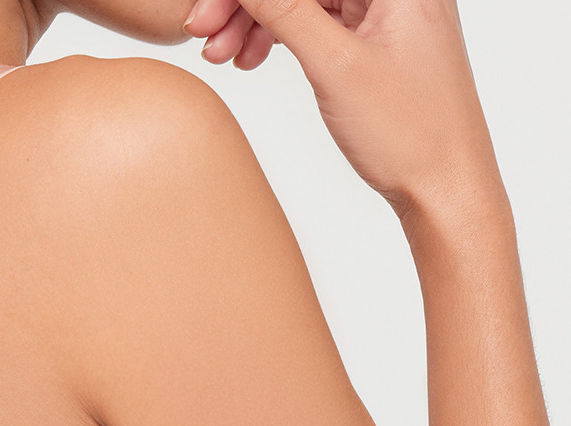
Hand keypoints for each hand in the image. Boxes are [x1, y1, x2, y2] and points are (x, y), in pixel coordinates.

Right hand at [183, 0, 501, 219]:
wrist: (444, 185)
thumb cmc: (411, 130)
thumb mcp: (335, 64)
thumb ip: (287, 11)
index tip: (209, 7)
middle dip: (249, 2)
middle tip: (204, 31)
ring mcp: (385, 11)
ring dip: (258, 21)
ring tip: (222, 57)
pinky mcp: (374, 40)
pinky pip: (317, 21)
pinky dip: (280, 37)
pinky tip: (251, 59)